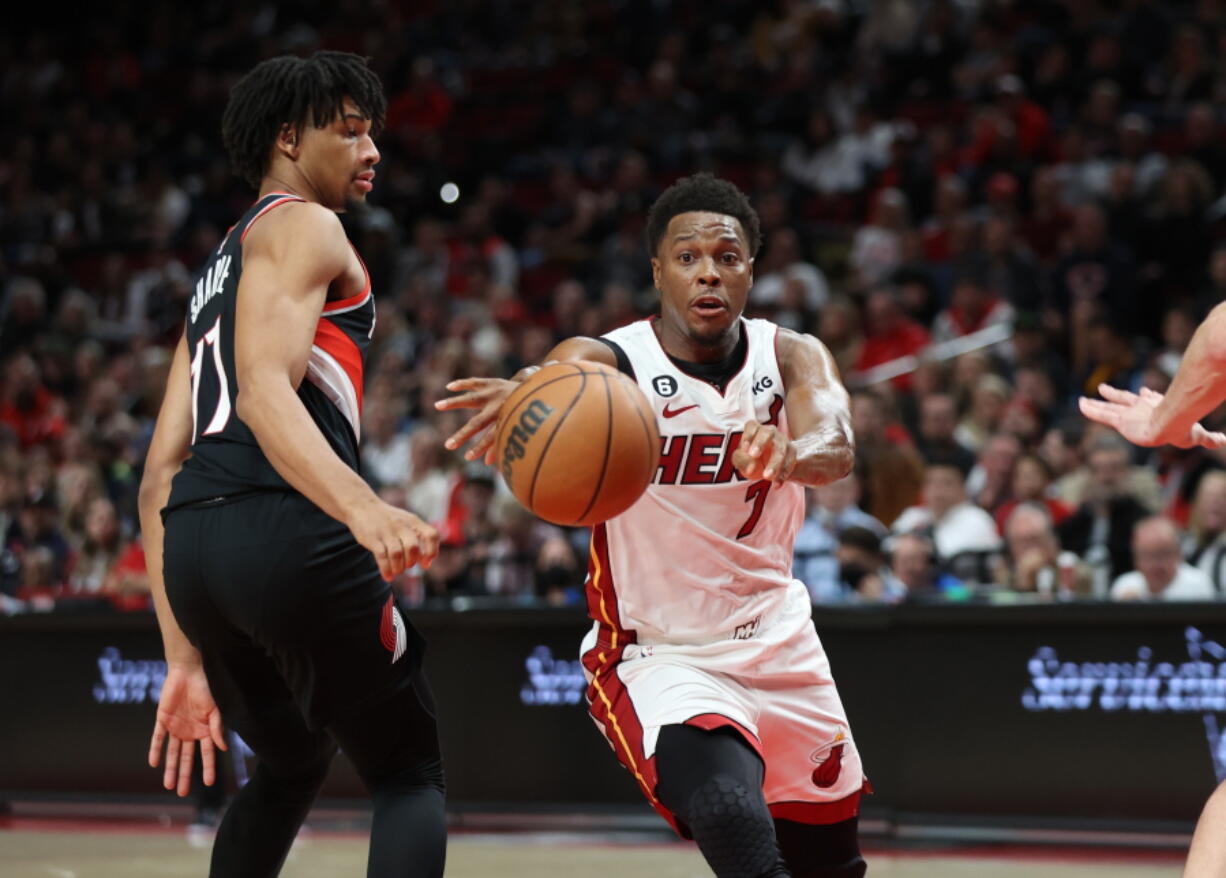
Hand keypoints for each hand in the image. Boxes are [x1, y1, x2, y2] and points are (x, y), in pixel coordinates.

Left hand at [149, 663, 226, 797]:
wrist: (188, 669)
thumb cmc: (207, 686)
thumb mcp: (215, 708)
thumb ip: (217, 728)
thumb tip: (223, 748)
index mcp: (206, 729)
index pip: (207, 753)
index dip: (208, 768)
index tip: (209, 783)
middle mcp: (191, 731)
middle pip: (187, 758)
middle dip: (185, 775)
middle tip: (181, 792)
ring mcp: (176, 726)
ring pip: (172, 752)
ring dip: (170, 768)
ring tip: (168, 785)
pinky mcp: (162, 719)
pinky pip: (158, 738)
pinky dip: (156, 750)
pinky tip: (154, 763)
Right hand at [347, 501, 438, 579]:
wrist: (362, 505)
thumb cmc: (388, 519)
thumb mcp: (406, 522)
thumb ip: (418, 540)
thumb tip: (427, 564)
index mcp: (413, 521)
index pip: (431, 535)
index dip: (432, 551)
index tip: (426, 563)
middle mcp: (401, 525)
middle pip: (413, 548)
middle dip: (411, 562)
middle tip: (406, 566)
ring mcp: (386, 531)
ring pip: (397, 554)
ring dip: (399, 568)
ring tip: (397, 572)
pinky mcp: (373, 538)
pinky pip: (382, 556)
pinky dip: (386, 569)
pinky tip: (388, 576)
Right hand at [434, 376, 522, 463]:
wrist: (535, 389)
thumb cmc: (523, 414)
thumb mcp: (515, 428)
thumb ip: (502, 444)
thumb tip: (487, 463)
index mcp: (507, 420)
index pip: (492, 438)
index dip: (480, 448)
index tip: (467, 458)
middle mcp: (499, 407)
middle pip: (477, 423)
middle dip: (462, 436)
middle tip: (448, 446)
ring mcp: (494, 393)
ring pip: (471, 399)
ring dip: (453, 403)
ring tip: (437, 406)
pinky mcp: (492, 382)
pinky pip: (474, 382)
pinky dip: (462, 384)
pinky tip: (448, 387)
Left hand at [732, 421, 796, 483]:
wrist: (768, 468)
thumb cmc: (750, 459)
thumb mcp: (741, 460)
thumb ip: (741, 460)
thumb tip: (751, 466)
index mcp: (755, 429)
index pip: (751, 426)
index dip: (748, 436)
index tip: (744, 449)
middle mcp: (770, 432)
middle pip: (767, 433)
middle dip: (760, 443)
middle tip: (753, 455)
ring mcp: (782, 442)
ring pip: (781, 450)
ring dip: (774, 464)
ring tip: (767, 477)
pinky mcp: (792, 453)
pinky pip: (789, 463)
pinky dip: (782, 475)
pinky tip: (776, 484)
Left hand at [1078, 384, 1225, 448]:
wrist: (1170, 426)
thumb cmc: (1183, 430)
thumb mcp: (1198, 436)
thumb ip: (1210, 439)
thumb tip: (1225, 441)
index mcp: (1157, 407)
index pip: (1147, 399)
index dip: (1144, 396)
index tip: (1143, 391)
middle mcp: (1141, 407)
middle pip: (1124, 400)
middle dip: (1114, 395)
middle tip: (1104, 389)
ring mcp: (1129, 413)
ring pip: (1108, 408)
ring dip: (1095, 405)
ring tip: (1081, 401)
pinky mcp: (1119, 421)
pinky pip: (1100, 414)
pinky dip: (1090, 410)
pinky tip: (1079, 405)